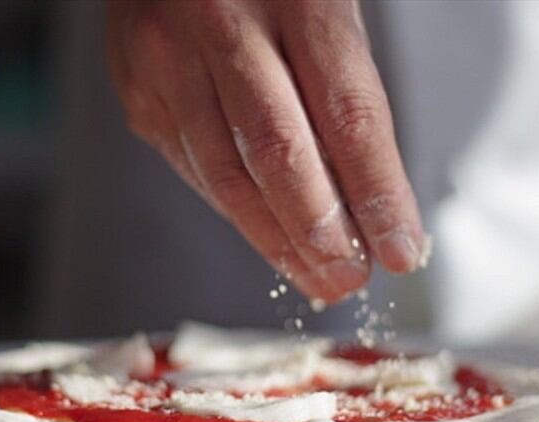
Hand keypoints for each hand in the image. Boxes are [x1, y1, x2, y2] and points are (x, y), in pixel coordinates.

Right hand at [106, 0, 425, 302]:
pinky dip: (236, 211)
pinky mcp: (138, 91)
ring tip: (314, 277)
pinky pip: (193, 168)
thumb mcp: (324, 7)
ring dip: (276, 240)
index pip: (347, 114)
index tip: (400, 248)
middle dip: (320, 232)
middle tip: (349, 279)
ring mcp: (167, 58)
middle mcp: (222, 23)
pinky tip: (267, 234)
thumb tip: (368, 203)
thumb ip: (343, 90)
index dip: (377, 193)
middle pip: (278, 153)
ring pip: (226, 175)